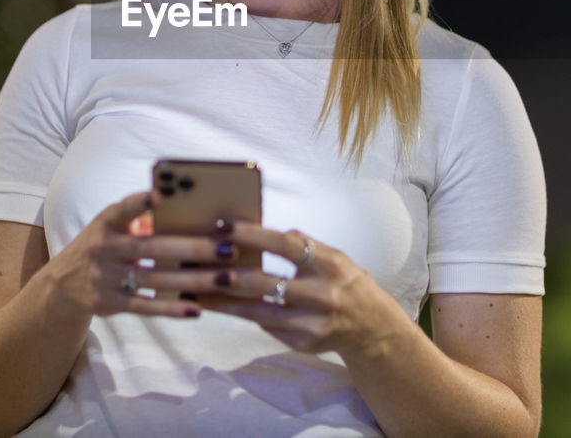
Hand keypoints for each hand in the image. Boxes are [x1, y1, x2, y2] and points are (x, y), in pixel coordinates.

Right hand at [43, 191, 236, 320]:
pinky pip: (145, 306)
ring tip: (226, 277)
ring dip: (194, 279)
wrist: (61, 286)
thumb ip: (140, 221)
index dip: (140, 202)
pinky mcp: (109, 303)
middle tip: (229, 247)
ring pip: (155, 278)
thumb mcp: (111, 227)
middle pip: (153, 247)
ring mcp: (106, 278)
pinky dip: (171, 308)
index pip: (123, 209)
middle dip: (193, 247)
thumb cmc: (102, 247)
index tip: (160, 195)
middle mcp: (104, 248)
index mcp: (106, 223)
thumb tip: (187, 211)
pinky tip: (197, 309)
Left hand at [196, 224, 411, 359]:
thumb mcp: (333, 257)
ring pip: (258, 312)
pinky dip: (243, 315)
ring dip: (224, 302)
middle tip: (198, 264)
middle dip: (228, 274)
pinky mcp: (303, 344)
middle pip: (267, 283)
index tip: (223, 226)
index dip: (252, 235)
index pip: (286, 245)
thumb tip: (257, 231)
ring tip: (197, 292)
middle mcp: (323, 295)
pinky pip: (267, 326)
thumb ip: (301, 246)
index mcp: (331, 265)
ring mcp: (313, 324)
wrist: (373, 327)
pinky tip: (220, 307)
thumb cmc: (344, 282)